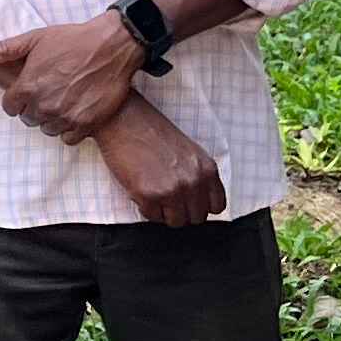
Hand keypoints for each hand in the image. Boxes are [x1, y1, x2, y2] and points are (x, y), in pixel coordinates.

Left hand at [0, 14, 142, 141]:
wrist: (111, 47)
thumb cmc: (73, 40)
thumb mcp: (37, 38)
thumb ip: (7, 49)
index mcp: (28, 86)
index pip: (10, 107)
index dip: (17, 99)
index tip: (26, 93)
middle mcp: (45, 105)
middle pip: (28, 119)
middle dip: (33, 108)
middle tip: (47, 94)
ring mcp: (65, 116)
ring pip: (47, 129)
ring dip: (51, 119)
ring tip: (62, 102)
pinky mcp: (86, 124)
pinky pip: (68, 138)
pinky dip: (70, 128)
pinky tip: (75, 112)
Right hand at [92, 97, 226, 225]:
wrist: (123, 119)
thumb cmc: (151, 131)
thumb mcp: (189, 151)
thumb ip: (198, 175)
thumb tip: (198, 201)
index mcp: (207, 169)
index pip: (217, 206)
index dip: (201, 206)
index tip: (189, 202)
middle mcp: (193, 182)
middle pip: (196, 217)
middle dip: (181, 210)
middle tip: (167, 197)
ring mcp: (172, 190)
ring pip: (176, 222)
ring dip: (164, 212)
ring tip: (153, 193)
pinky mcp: (149, 196)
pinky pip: (152, 217)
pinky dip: (145, 208)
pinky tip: (140, 189)